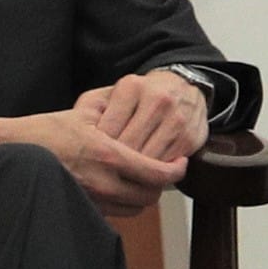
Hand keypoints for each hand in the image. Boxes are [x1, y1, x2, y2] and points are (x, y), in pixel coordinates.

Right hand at [0, 96, 194, 221]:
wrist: (11, 152)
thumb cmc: (47, 129)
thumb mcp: (85, 111)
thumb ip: (116, 109)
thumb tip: (142, 104)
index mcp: (108, 155)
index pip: (156, 173)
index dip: (175, 171)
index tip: (181, 163)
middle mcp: (103, 182)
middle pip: (150, 196)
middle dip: (162, 185)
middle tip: (165, 170)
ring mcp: (91, 199)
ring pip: (134, 209)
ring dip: (143, 195)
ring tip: (144, 179)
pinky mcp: (82, 208)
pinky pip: (114, 213)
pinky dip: (124, 203)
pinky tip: (121, 187)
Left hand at [74, 70, 208, 169]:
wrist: (184, 88)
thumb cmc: (142, 96)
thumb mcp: (115, 93)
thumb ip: (92, 107)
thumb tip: (77, 132)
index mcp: (132, 87)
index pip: (108, 129)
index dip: (97, 151)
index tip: (91, 163)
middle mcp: (157, 100)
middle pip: (128, 146)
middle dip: (114, 165)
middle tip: (103, 178)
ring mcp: (176, 119)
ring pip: (148, 158)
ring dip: (134, 174)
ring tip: (120, 181)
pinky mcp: (190, 137)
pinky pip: (166, 165)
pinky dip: (154, 174)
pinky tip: (143, 176)